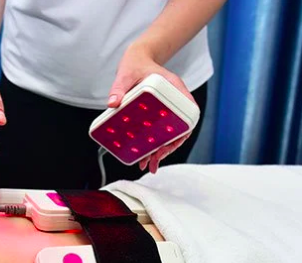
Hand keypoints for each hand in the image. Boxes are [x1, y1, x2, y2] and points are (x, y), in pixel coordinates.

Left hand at [108, 43, 196, 173]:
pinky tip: (146, 156)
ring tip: (150, 164)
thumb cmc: (136, 64)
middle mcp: (175, 100)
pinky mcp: (160, 115)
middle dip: (169, 148)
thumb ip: (119, 87)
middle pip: (180, 129)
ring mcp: (168, 108)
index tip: (171, 143)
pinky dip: (156, 145)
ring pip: (172, 134)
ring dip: (162, 150)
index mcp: (174, 88)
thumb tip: (113, 102)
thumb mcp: (126, 74)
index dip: (183, 131)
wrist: (136, 59)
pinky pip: (162, 132)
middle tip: (155, 159)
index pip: (188, 112)